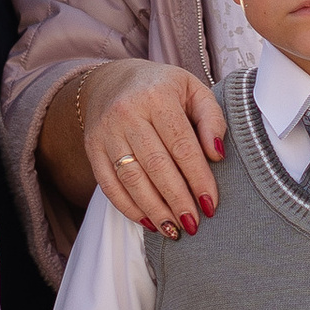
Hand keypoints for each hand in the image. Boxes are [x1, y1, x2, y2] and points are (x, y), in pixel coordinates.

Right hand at [80, 59, 225, 236]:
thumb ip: (211, 118)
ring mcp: (106, 131)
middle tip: (193, 224)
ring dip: (154, 209)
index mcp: (157, 95)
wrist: (113, 80)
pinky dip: (128, 208)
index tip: (211, 204)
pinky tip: (148, 222)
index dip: (198, 178)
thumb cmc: (163, 88)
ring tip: (173, 230)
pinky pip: (108, 185)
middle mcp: (128, 112)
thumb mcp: (193, 90)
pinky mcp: (92, 147)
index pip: (182, 145)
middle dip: (177, 200)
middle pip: (156, 165)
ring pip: (131, 179)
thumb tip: (217, 154)